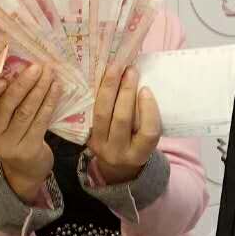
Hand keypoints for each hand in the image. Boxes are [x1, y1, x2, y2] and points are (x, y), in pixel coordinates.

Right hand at [0, 64, 61, 202]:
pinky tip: (56, 88)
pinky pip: (40, 121)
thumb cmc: (11, 134)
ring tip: (49, 73)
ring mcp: (8, 147)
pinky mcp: (28, 150)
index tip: (3, 79)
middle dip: (23, 84)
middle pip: (6, 107)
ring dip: (39, 89)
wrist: (26, 167)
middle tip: (36, 67)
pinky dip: (49, 102)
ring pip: (25, 112)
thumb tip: (14, 68)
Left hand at [87, 65, 160, 186]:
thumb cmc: (137, 145)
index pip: (148, 133)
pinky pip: (90, 112)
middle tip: (130, 70)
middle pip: (122, 120)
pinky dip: (96, 94)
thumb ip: (147, 119)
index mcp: (139, 155)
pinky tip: (100, 77)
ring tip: (115, 68)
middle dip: (126, 91)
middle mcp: (118, 153)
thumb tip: (143, 85)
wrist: (116, 166)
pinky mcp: (86, 137)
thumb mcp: (146, 140)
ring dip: (109, 87)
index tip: (146, 89)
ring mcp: (99, 145)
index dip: (148, 110)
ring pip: (102, 113)